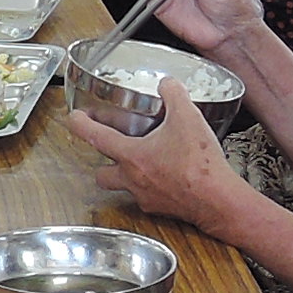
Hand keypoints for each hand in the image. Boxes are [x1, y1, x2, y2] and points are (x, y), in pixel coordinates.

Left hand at [67, 81, 238, 221]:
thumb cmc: (199, 163)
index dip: (81, 125)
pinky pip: (149, 197)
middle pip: (102, 175)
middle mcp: (133, 179)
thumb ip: (174, 94)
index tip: (74, 118)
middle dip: (101, 163)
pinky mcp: (163, 208)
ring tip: (140, 164)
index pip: (96, 137)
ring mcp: (146, 197)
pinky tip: (166, 177)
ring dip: (127, 176)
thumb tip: (168, 84)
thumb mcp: (187, 116)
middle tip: (109, 151)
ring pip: (125, 188)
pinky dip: (152, 187)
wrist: (217, 199)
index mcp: (132, 155)